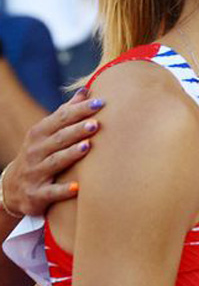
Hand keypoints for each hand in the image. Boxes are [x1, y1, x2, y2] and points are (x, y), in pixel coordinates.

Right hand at [2, 89, 102, 215]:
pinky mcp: (37, 194)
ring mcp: (35, 173)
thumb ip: (66, 113)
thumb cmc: (39, 153)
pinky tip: (78, 188)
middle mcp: (36, 151)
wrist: (12, 188)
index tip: (100, 102)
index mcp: (40, 133)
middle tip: (96, 124)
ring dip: (71, 154)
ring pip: (55, 162)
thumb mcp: (47, 132)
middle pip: (59, 138)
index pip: (61, 118)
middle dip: (76, 130)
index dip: (79, 110)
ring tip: (87, 146)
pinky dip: (63, 190)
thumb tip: (85, 90)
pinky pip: (51, 192)